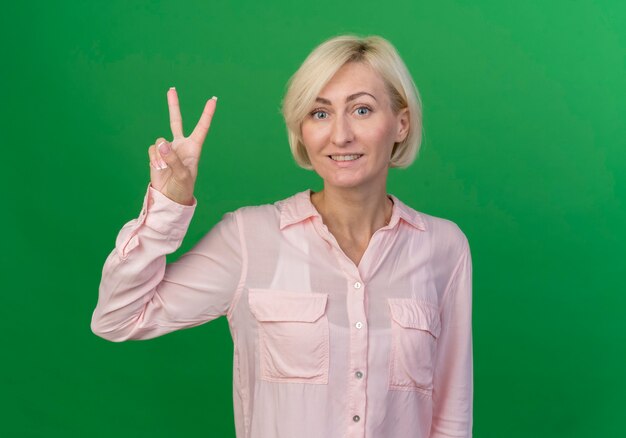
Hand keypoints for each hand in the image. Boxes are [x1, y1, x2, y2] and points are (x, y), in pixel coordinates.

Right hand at [147, 88, 217, 205]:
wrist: (170, 196)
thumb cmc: (183, 187)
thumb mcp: (182, 175)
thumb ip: (173, 159)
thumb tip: (161, 143)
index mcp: (194, 148)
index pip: (201, 128)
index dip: (207, 114)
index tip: (213, 100)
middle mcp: (180, 145)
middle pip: (176, 121)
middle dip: (173, 105)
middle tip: (171, 89)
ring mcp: (167, 149)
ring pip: (160, 140)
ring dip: (161, 154)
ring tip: (165, 167)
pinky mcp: (156, 154)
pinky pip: (152, 149)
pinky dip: (154, 158)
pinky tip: (158, 167)